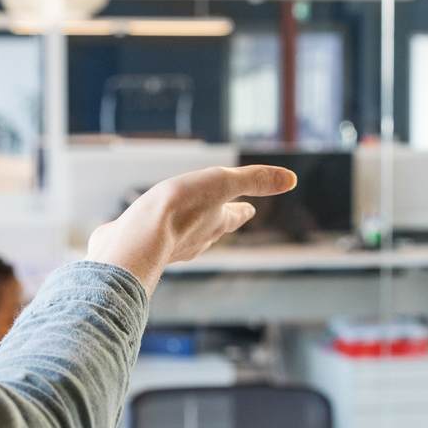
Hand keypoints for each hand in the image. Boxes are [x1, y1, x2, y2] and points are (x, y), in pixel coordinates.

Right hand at [85, 165, 297, 291]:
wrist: (135, 241)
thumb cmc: (180, 210)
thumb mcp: (221, 184)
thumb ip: (254, 180)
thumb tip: (292, 179)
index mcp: (215, 223)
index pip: (235, 215)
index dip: (243, 210)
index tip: (251, 209)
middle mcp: (194, 238)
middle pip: (212, 229)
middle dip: (218, 221)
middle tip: (224, 216)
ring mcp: (167, 247)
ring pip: (183, 237)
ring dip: (188, 230)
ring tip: (186, 224)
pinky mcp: (138, 248)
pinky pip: (149, 239)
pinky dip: (153, 233)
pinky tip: (142, 230)